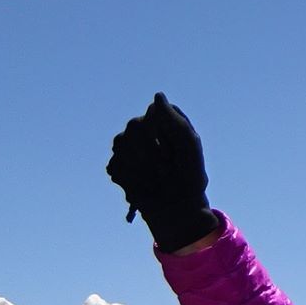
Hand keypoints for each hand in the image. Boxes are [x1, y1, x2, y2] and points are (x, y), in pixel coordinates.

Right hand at [106, 93, 218, 251]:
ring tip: (156, 178)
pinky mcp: (120, 168)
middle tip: (163, 169)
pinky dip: (129, 177)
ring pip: (120, 144)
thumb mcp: (188, 146)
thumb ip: (174, 120)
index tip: (171, 150)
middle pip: (133, 127)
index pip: (152, 113)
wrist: (177, 209)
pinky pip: (115, 165)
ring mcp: (131, 150)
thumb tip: (157, 96)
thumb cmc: (190, 177)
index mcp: (166, 125)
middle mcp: (146, 133)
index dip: (160, 132)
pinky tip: (143, 185)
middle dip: (149, 150)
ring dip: (140, 165)